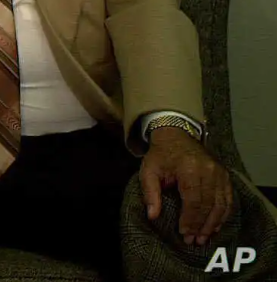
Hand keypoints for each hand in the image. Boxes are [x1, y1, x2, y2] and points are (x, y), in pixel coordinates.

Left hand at [140, 126, 233, 246]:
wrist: (176, 135)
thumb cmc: (161, 155)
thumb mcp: (148, 170)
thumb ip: (150, 193)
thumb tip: (152, 215)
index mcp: (189, 169)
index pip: (194, 201)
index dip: (190, 220)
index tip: (184, 234)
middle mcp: (209, 171)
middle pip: (209, 205)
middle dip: (201, 226)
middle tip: (194, 241)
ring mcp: (220, 173)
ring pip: (221, 205)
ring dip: (213, 224)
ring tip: (204, 238)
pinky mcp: (226, 176)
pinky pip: (228, 199)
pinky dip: (223, 215)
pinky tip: (215, 226)